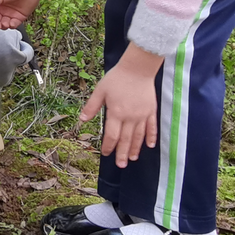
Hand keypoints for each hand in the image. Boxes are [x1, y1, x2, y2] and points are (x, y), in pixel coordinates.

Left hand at [80, 44, 163, 167]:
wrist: (138, 68)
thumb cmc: (117, 78)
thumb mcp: (100, 90)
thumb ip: (92, 106)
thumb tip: (82, 120)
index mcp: (116, 113)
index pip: (111, 135)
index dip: (108, 146)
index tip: (106, 153)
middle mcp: (130, 117)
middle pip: (125, 140)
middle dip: (122, 153)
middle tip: (121, 165)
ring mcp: (142, 115)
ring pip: (138, 136)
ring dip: (135, 149)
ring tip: (132, 159)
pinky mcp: (151, 111)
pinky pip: (151, 127)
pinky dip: (151, 137)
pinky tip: (150, 146)